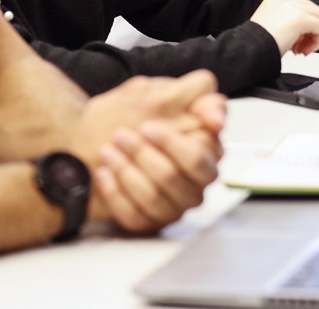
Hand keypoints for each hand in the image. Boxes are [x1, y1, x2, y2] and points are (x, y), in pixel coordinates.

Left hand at [68, 70, 225, 229]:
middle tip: (120, 135)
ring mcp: (173, 209)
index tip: (146, 127)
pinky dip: (115, 193)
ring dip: (125, 171)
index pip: (196, 158)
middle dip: (142, 155)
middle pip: (170, 177)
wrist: (100, 136)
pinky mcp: (149, 223)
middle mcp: (194, 188)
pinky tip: (104, 173)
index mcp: (207, 159)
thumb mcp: (170, 97)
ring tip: (107, 152)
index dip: (170, 142)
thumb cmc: (139, 117)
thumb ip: (204, 103)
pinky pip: (133, 216)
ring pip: (151, 198)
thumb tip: (218, 121)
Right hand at [248, 0, 318, 55]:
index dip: (303, 27)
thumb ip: (289, 22)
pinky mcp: (301, 17)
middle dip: (310, 31)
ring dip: (315, 36)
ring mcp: (294, 6)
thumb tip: (305, 32)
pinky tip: (304, 50)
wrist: (250, 48)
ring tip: (301, 49)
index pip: (303, 8)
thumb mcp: (273, 25)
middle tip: (299, 47)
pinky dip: (317, 42)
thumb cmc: (257, 42)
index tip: (296, 42)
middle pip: (314, 11)